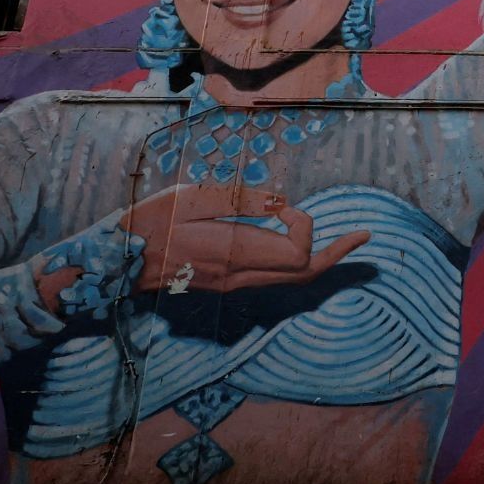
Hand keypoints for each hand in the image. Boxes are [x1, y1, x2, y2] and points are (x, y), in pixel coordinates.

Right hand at [123, 184, 369, 293]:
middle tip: (364, 236)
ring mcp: (235, 285)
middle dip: (337, 253)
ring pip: (292, 279)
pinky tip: (300, 243)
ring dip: (320, 258)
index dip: (304, 225)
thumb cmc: (152, 223)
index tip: (285, 206)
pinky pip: (274, 277)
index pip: (298, 253)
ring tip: (346, 241)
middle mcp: (242, 276)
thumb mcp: (194, 198)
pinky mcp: (228, 285)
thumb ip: (242, 200)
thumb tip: (284, 202)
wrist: (120, 263)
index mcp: (236, 253)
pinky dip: (296, 261)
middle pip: (305, 274)